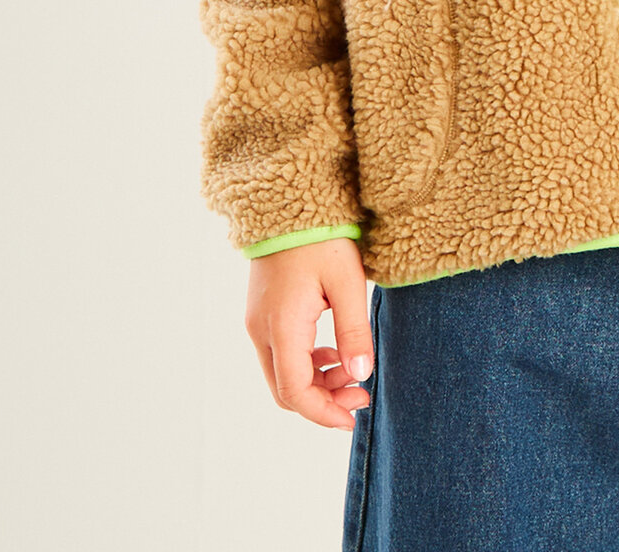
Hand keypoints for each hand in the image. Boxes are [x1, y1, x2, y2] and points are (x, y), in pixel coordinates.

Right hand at [244, 238, 374, 430]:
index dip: (324, 413)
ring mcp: (257, 322)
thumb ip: (354, 330)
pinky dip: (306, 364)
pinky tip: (333, 352)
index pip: (295, 392)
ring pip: (282, 374)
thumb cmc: (322, 237)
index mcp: (281, 326)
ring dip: (316, 383)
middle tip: (361, 395)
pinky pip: (280, 354)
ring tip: (353, 374)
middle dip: (323, 401)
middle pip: (285, 389)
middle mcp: (261, 330)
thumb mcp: (347, 281)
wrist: (290, 200)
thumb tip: (360, 376)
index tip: (354, 416)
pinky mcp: (262, 313)